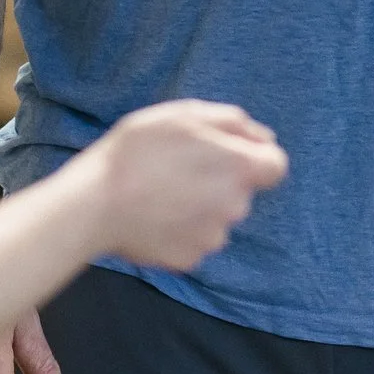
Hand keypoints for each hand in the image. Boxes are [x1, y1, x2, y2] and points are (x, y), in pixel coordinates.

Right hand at [94, 99, 287, 271]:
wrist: (96, 203)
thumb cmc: (138, 150)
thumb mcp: (183, 115)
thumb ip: (232, 122)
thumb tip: (264, 138)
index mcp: (239, 168)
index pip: (276, 165)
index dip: (255, 156)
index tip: (226, 153)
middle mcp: (235, 207)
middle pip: (240, 191)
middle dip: (219, 179)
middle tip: (177, 167)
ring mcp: (213, 237)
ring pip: (217, 216)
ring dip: (198, 204)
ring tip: (159, 191)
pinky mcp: (190, 259)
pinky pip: (194, 239)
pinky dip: (179, 228)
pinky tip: (152, 214)